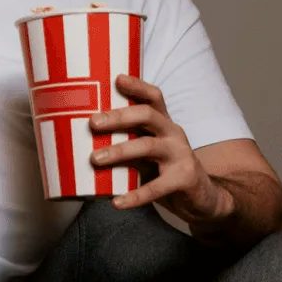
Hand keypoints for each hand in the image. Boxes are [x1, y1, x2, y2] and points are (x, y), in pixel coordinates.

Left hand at [88, 73, 233, 225]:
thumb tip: (78, 136)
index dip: (137, 86)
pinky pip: (157, 188)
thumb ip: (124, 140)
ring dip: (120, 151)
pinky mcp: (184, 179)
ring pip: (148, 147)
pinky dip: (135, 196)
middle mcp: (173, 133)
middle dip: (119, 117)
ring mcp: (181, 155)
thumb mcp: (146, 149)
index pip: (153, 97)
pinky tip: (117, 202)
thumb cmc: (164, 168)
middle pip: (147, 115)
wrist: (203, 197)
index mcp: (163, 122)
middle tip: (93, 123)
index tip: (116, 78)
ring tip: (95, 159)